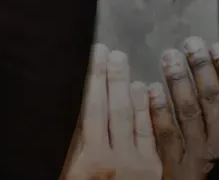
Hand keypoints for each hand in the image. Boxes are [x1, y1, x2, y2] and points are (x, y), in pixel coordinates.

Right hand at [61, 45, 161, 179]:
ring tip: (123, 61)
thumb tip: (73, 109)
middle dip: (107, 76)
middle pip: (107, 107)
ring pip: (129, 116)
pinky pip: (149, 132)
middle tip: (108, 50)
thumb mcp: (67, 173)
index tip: (91, 56)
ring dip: (125, 86)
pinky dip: (145, 109)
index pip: (86, 109)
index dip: (89, 80)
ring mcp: (134, 163)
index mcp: (85, 160)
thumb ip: (70, 145)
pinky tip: (143, 90)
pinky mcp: (151, 169)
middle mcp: (110, 158)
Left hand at [148, 39, 218, 177]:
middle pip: (211, 102)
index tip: (216, 47)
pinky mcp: (174, 168)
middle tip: (191, 44)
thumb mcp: (212, 142)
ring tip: (170, 59)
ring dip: (180, 84)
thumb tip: (204, 76)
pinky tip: (152, 91)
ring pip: (189, 115)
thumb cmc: (199, 167)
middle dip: (202, 70)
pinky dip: (160, 112)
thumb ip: (210, 117)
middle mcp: (215, 144)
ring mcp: (195, 156)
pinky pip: (167, 137)